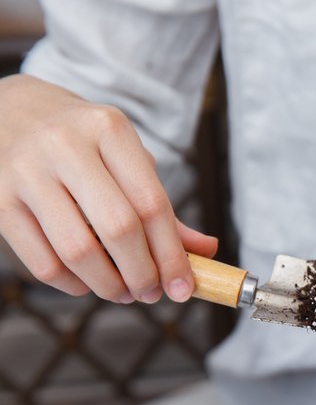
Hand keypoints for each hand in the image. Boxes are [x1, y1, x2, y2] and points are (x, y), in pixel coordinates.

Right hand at [0, 74, 216, 303]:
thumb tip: (207, 251)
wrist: (9, 111)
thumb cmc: (83, 144)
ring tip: (124, 293)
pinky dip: (72, 285)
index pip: (152, 204)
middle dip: (143, 274)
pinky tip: (87, 283)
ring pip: (78, 250)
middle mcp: (65, 145)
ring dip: (109, 285)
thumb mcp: (127, 160)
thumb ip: (164, 208)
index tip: (183, 287)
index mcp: (109, 131)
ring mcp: (26, 172)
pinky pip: (42, 262)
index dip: (173, 255)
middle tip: (152, 293)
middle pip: (119, 228)